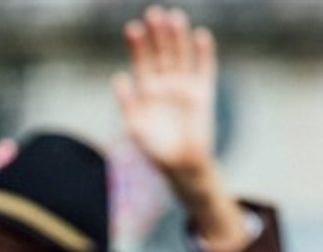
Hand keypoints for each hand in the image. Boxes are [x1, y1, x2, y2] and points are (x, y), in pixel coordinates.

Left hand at [112, 6, 217, 182]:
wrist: (180, 165)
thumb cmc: (154, 150)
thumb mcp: (134, 126)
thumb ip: (126, 102)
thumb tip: (118, 77)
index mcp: (146, 89)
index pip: (141, 61)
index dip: (137, 45)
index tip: (132, 28)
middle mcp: (165, 83)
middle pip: (161, 52)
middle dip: (158, 33)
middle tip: (153, 12)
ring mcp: (185, 86)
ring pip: (182, 55)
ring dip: (179, 37)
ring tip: (175, 17)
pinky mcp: (203, 93)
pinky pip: (204, 68)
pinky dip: (204, 53)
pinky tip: (201, 36)